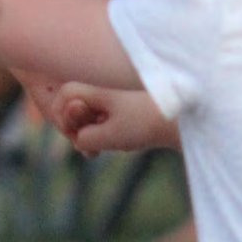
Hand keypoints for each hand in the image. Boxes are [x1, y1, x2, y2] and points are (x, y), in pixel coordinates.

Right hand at [54, 83, 175, 154]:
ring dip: (89, 136)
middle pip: (73, 108)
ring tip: (100, 151)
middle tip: (90, 149)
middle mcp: (102, 93)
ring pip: (86, 119)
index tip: (76, 135)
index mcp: (97, 90)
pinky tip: (111, 147)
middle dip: (76, 130)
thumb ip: (86, 138)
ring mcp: (111, 103)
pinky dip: (101, 136)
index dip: (62, 116)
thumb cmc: (144, 124)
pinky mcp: (121, 114)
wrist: (179, 121)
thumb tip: (79, 141)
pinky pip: (100, 124)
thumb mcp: (111, 135)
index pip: (65, 95)